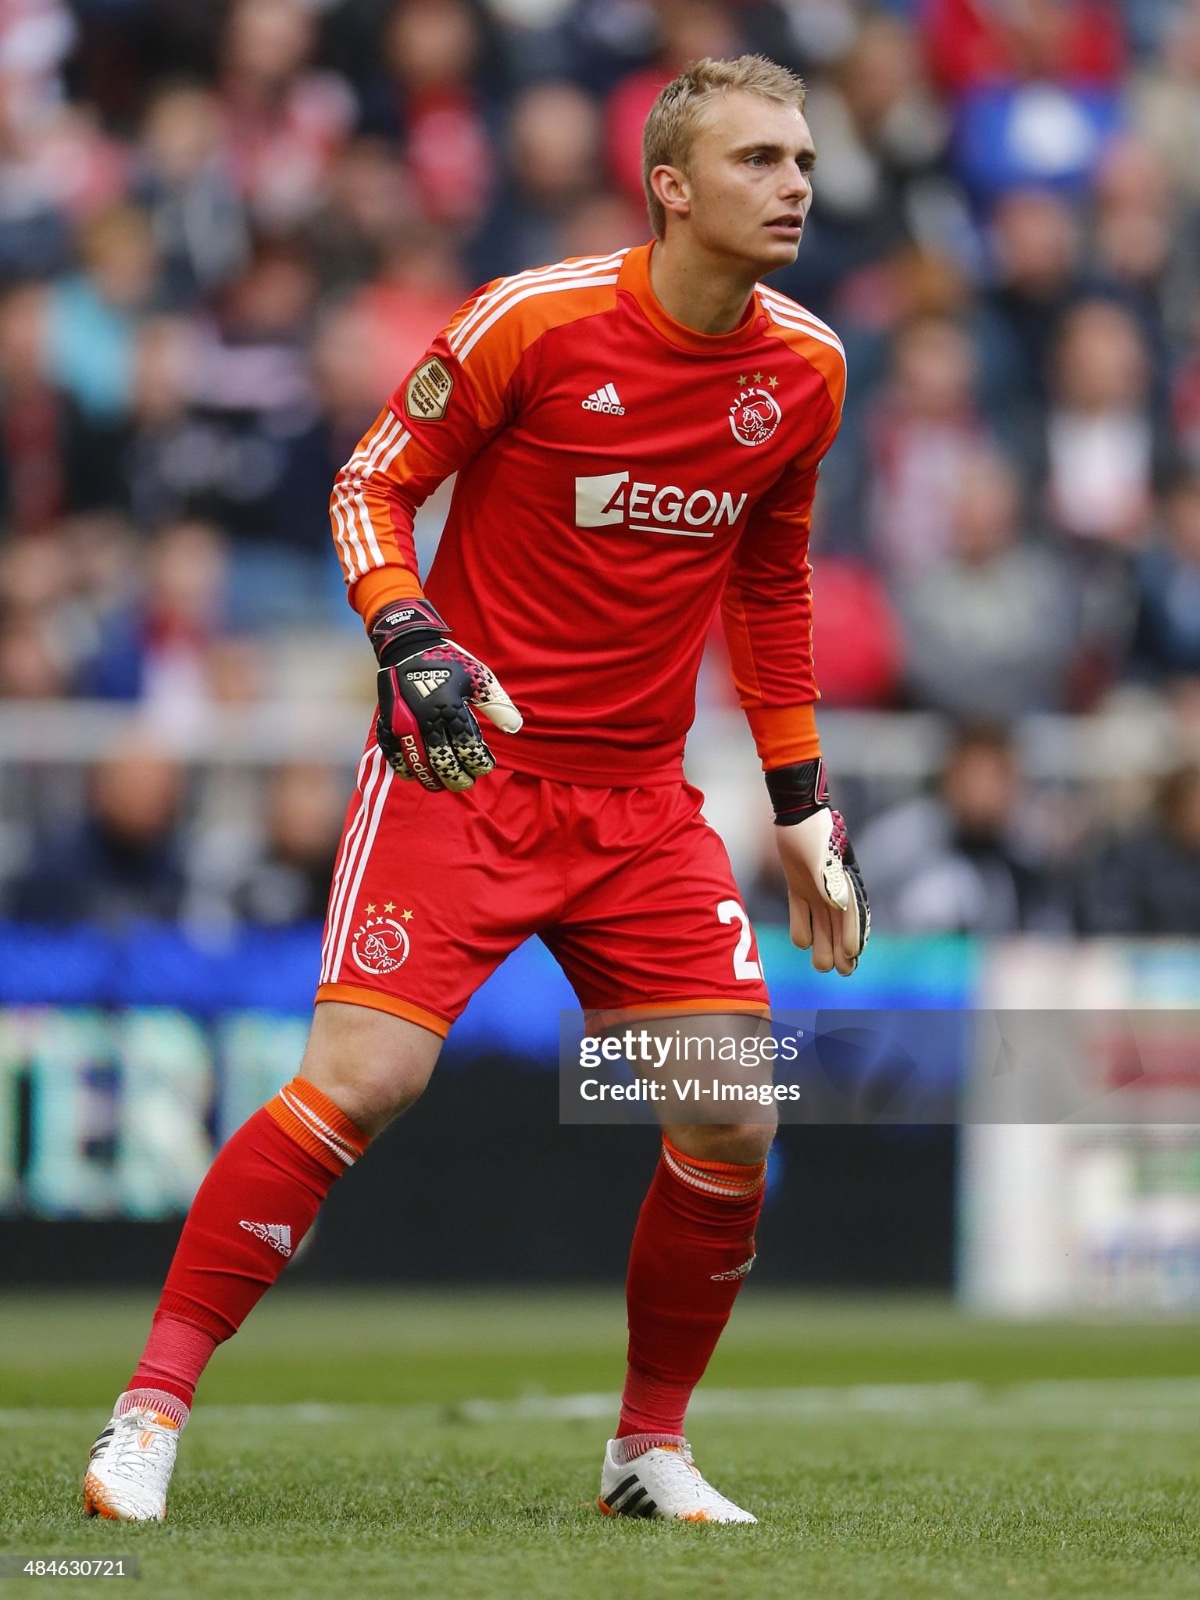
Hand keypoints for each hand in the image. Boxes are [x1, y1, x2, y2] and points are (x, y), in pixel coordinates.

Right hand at [369, 599, 521, 792]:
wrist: (408, 646)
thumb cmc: (449, 662)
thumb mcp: (478, 677)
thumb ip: (497, 704)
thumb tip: (515, 728)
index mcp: (449, 707)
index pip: (468, 747)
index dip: (479, 763)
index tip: (485, 766)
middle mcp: (425, 718)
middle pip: (443, 761)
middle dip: (457, 778)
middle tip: (466, 782)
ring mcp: (403, 722)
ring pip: (417, 763)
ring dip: (431, 779)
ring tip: (442, 784)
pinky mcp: (387, 722)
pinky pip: (392, 754)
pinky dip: (404, 767)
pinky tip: (415, 774)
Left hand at [766, 759, 869, 975]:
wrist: (796, 814)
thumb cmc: (814, 833)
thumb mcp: (822, 856)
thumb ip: (830, 881)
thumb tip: (840, 907)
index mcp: (846, 881)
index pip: (853, 913)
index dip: (853, 934)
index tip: (853, 954)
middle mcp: (834, 888)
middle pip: (840, 924)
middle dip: (842, 948)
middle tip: (844, 972)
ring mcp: (817, 888)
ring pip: (822, 923)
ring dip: (823, 943)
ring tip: (821, 966)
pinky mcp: (799, 885)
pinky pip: (801, 911)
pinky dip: (801, 926)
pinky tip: (800, 943)